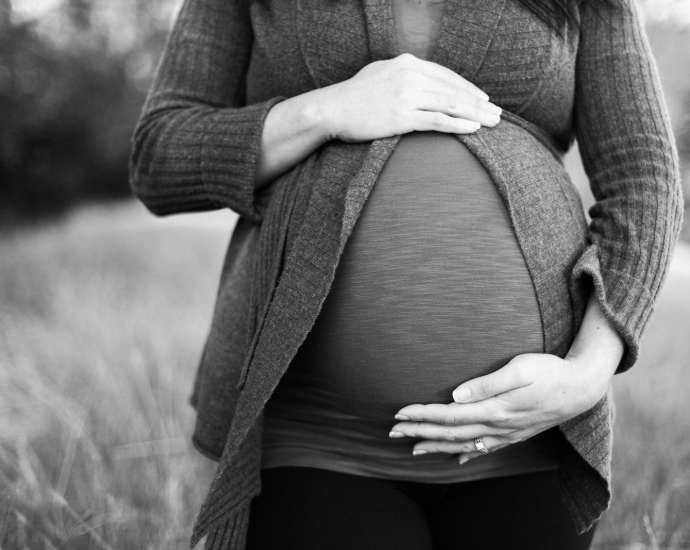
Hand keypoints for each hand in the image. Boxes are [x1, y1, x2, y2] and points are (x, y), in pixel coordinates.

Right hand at [316, 53, 501, 142]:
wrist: (332, 109)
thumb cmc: (354, 96)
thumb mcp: (380, 73)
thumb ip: (403, 74)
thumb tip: (421, 80)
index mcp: (407, 63)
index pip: (447, 75)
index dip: (468, 88)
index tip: (483, 99)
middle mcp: (410, 75)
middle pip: (453, 90)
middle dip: (479, 103)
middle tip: (497, 113)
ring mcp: (406, 95)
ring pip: (450, 104)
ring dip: (476, 114)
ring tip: (492, 123)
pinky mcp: (402, 117)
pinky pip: (437, 120)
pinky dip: (458, 125)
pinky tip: (473, 129)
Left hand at [390, 353, 609, 462]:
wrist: (582, 388)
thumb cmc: (550, 371)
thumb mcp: (520, 369)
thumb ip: (488, 383)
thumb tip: (456, 394)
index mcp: (495, 409)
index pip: (449, 415)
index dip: (423, 415)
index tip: (399, 414)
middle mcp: (498, 426)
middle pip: (451, 433)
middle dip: (420, 432)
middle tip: (393, 432)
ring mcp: (506, 433)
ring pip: (464, 444)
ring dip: (436, 446)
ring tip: (413, 449)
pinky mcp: (515, 434)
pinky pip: (484, 448)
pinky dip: (465, 453)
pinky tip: (455, 458)